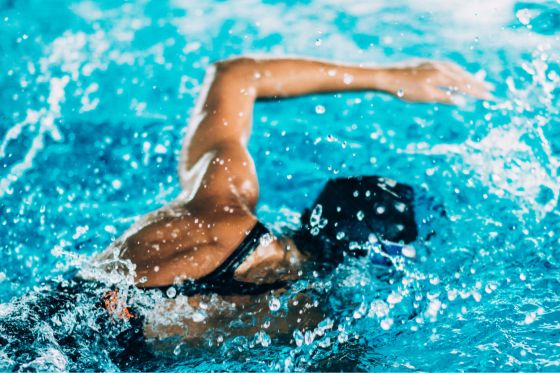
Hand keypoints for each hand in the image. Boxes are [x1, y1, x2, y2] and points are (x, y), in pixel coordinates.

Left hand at [378, 61, 492, 103]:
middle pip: (463, 76)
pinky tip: (456, 75)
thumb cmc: (405, 89)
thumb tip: (460, 101)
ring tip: (478, 82)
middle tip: (490, 89)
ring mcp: (434, 64)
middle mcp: (441, 67)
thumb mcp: (426, 96)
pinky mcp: (427, 63)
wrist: (387, 76)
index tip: (489, 97)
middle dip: (477, 83)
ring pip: (456, 70)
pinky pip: (448, 67)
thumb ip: (444, 98)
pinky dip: (457, 72)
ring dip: (468, 76)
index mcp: (442, 76)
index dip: (477, 92)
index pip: (464, 85)